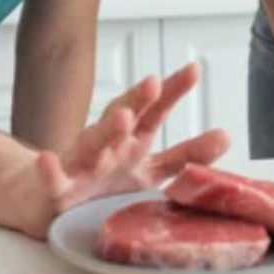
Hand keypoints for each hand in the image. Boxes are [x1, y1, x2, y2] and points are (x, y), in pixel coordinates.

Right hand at [23, 63, 229, 236]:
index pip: (154, 110)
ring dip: (106, 129)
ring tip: (123, 117)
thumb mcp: (151, 170)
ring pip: (93, 143)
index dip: (173, 91)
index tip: (194, 69)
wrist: (54, 204)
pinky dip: (49, 170)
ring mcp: (83, 164)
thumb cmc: (106, 181)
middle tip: (154, 83)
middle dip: (137, 99)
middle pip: (122, 116)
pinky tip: (47, 160)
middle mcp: (108, 145)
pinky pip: (54, 180)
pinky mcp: (60, 188)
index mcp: (131, 140)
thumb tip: (227, 135)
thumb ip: (186, 155)